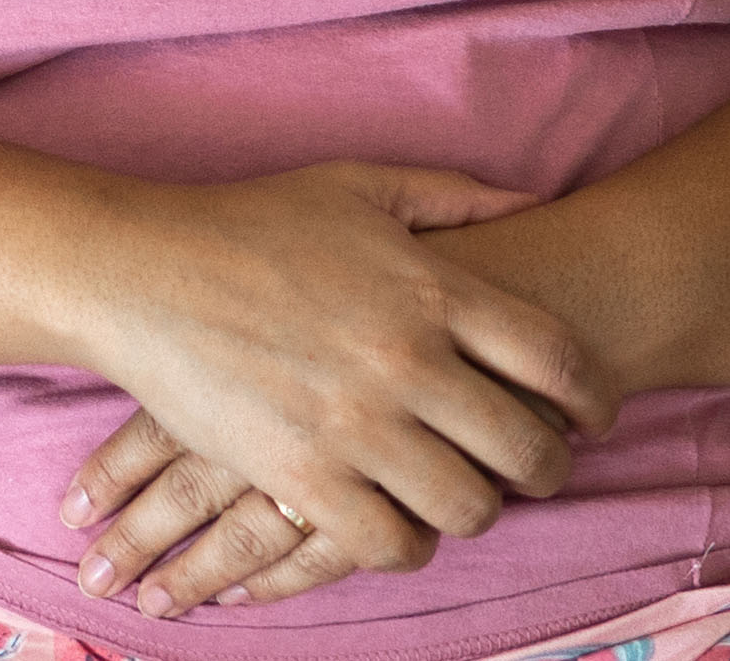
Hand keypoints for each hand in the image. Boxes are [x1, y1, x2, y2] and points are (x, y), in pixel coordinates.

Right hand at [59, 164, 610, 622]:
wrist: (135, 269)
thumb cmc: (245, 223)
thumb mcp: (354, 187)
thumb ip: (451, 196)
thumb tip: (531, 200)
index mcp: (432, 288)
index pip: (560, 361)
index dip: (594, 400)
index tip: (589, 417)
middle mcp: (408, 360)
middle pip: (529, 450)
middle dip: (545, 468)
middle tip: (529, 468)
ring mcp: (356, 424)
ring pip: (469, 508)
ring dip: (474, 509)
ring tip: (458, 495)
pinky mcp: (302, 474)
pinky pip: (392, 543)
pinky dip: (405, 543)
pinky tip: (394, 522)